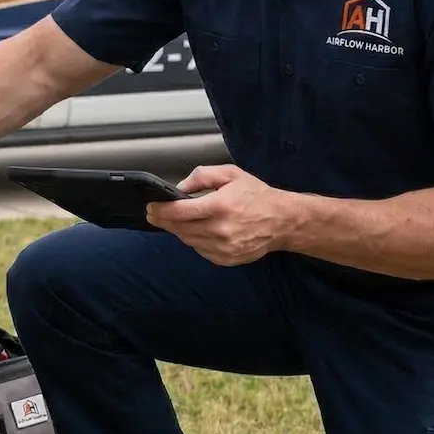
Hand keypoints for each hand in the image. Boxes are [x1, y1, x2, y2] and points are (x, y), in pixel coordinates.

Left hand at [145, 164, 290, 265]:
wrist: (282, 221)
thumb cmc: (256, 195)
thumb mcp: (230, 174)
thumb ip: (202, 176)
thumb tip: (180, 188)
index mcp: (220, 206)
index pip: (180, 212)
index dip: (160, 210)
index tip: (151, 206)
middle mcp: (220, 230)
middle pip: (180, 228)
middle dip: (163, 221)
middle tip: (154, 214)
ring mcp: (224, 248)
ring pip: (188, 241)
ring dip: (178, 231)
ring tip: (174, 221)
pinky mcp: (227, 259)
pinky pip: (200, 251)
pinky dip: (194, 241)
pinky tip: (196, 231)